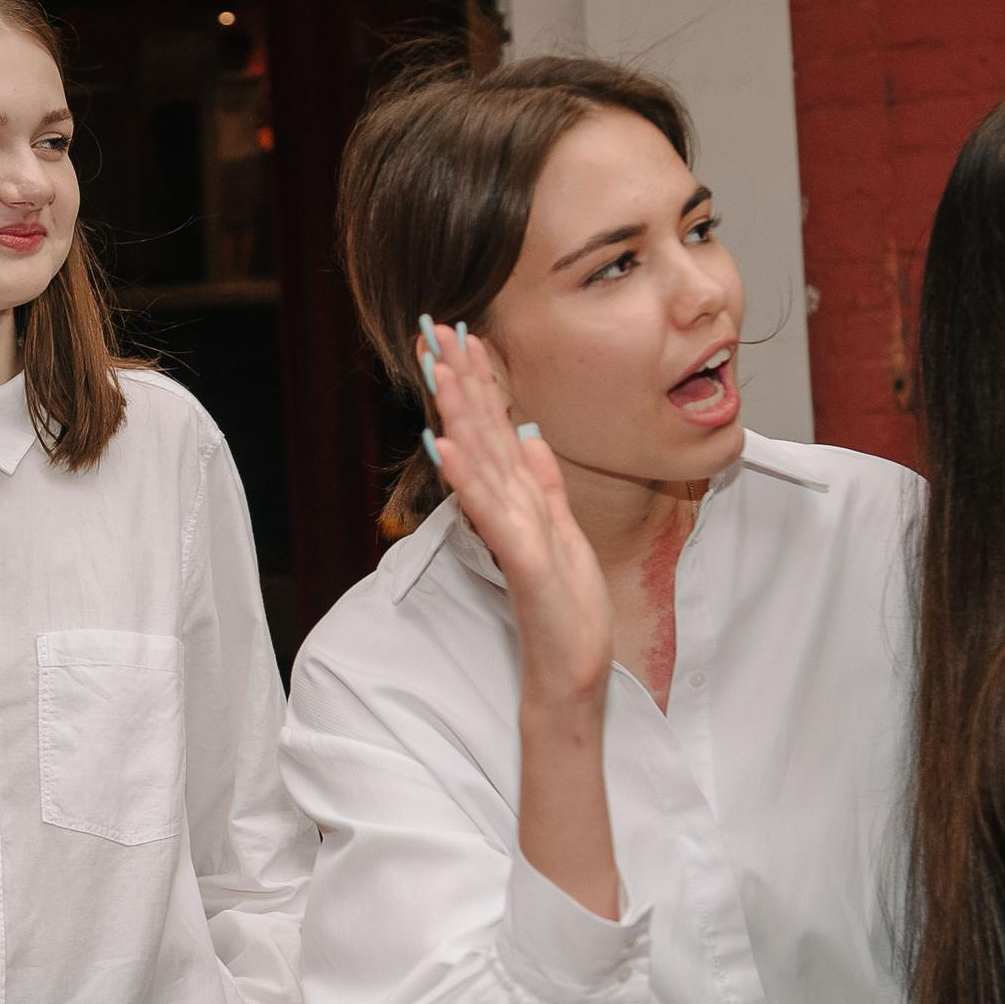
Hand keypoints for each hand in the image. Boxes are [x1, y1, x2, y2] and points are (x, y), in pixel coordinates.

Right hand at [421, 319, 611, 714]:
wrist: (569, 673)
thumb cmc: (565, 611)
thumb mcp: (564, 532)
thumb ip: (544, 483)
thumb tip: (529, 435)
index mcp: (518, 498)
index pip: (493, 426)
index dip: (479, 379)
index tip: (462, 333)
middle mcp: (506, 509)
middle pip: (478, 433)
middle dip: (458, 381)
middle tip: (434, 330)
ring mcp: (510, 533)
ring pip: (479, 463)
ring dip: (456, 415)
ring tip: (436, 371)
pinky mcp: (521, 561)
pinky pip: (492, 514)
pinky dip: (469, 479)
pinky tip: (448, 447)